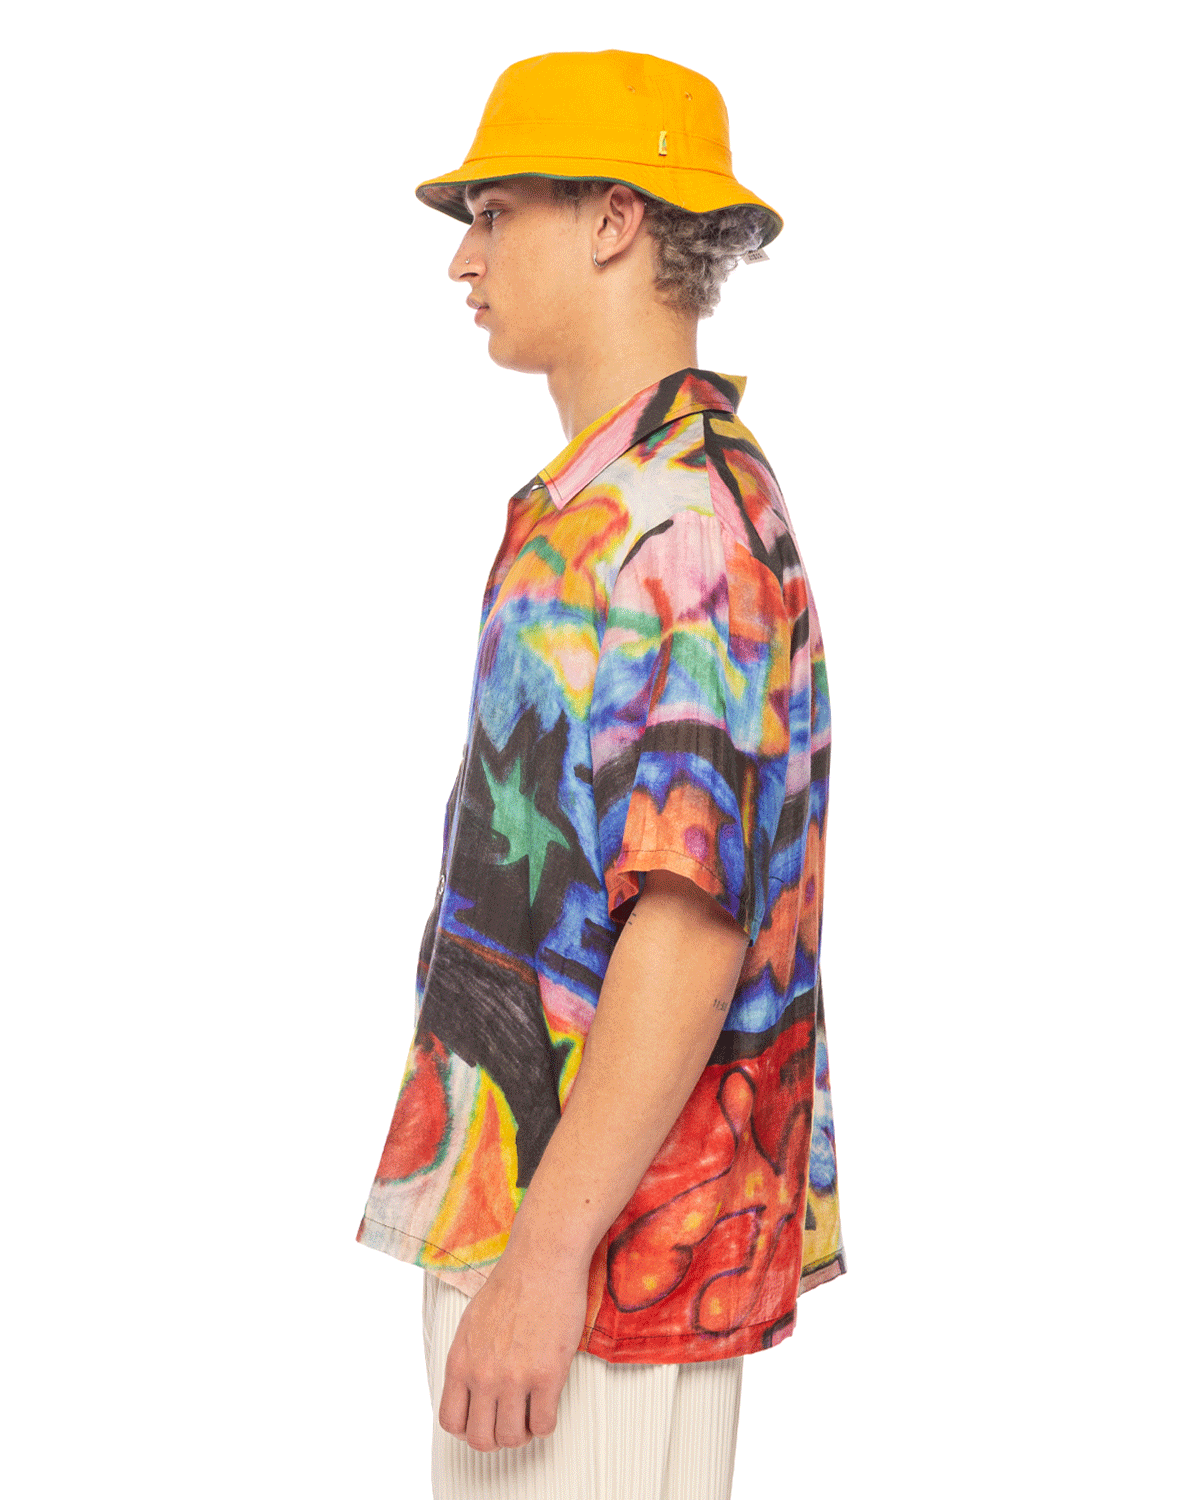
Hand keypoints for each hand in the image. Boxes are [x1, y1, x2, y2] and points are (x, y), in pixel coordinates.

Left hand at [438, 1242, 589, 1450]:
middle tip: (510, 1422)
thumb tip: (470, 1390)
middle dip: (496, 1438)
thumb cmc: (511, 1285)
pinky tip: (548, 1404)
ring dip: (522, 1433)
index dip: (468, 1429)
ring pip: (512, 1438)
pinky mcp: (547, 1375)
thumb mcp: (472, 1323)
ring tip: (530, 1415)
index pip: (451, 1422)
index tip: (484, 1420)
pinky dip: (545, 1424)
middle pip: (481, 1439)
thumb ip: (467, 1359)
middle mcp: (483, 1374)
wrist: (542, 1259)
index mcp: (460, 1361)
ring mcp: (515, 1377)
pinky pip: (543, 1425)